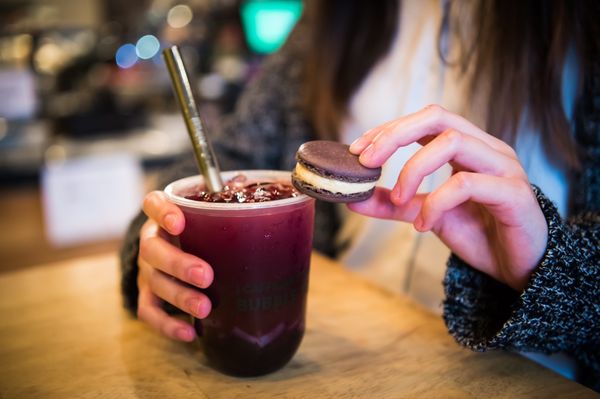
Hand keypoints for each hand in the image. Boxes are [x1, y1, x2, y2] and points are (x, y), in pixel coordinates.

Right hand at [136, 191, 213, 340]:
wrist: (175, 248)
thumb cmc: (201, 227)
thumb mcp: (208, 210)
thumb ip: (224, 198)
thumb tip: (247, 182)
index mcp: (164, 215)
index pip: (153, 205)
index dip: (162, 212)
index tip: (180, 221)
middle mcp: (151, 241)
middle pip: (153, 250)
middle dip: (179, 264)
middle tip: (206, 275)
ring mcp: (147, 270)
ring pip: (154, 283)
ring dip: (179, 297)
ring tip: (205, 308)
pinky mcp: (148, 296)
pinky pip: (150, 312)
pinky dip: (168, 325)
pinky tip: (190, 334)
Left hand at [348, 105, 547, 290]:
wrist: (520, 267)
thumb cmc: (479, 234)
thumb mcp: (426, 215)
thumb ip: (394, 204)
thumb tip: (352, 198)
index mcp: (467, 146)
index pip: (424, 120)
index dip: (388, 129)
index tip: (357, 150)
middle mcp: (486, 148)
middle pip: (437, 117)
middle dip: (395, 134)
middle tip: (366, 161)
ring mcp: (503, 167)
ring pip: (452, 142)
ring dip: (413, 169)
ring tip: (398, 198)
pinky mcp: (514, 193)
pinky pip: (467, 184)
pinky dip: (436, 202)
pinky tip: (424, 225)